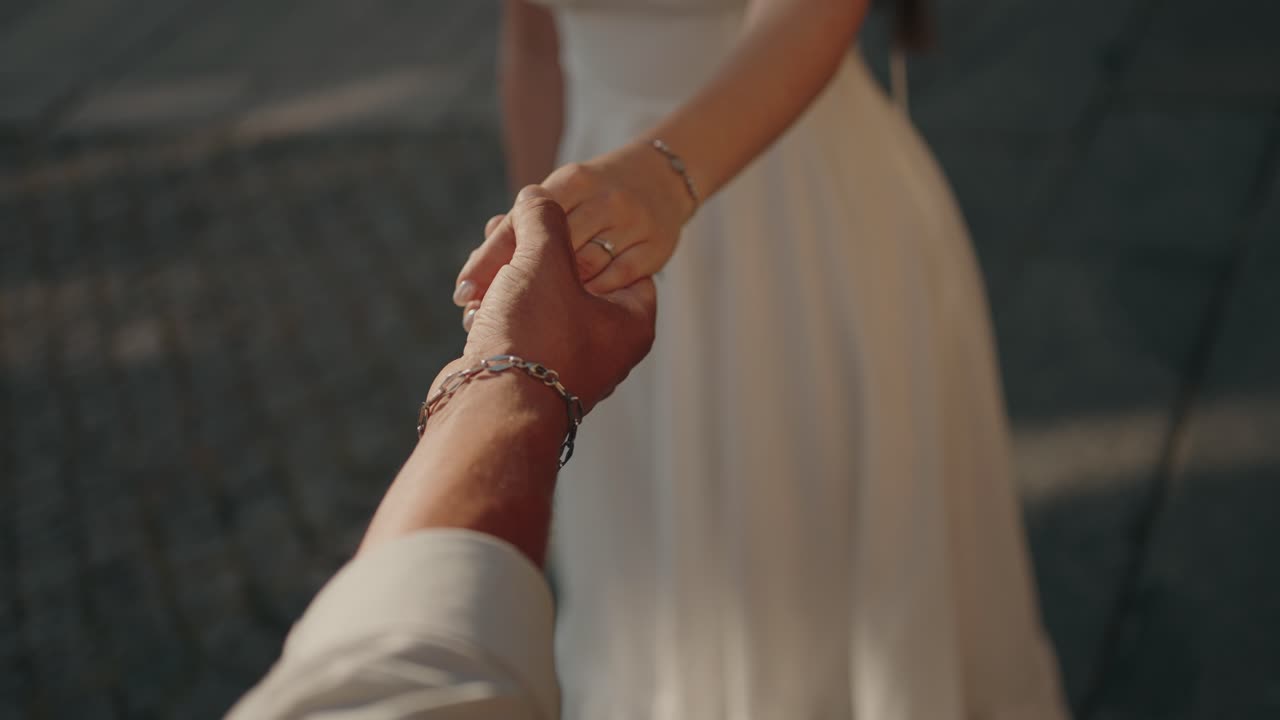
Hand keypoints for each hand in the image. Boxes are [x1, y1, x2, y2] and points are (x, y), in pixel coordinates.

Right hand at [444, 185, 656, 412]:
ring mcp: (567, 364)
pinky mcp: (529, 375)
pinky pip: (518, 329)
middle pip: (574, 278)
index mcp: (631, 323)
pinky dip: (497, 310)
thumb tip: (536, 196)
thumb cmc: (532, 335)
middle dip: (534, 252)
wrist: (489, 410)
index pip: (619, 259)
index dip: (581, 232)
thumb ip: (544, 219)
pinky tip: (473, 299)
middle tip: (504, 231)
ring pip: (540, 302)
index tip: (548, 214)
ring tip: (482, 262)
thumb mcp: (544, 260)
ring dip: (509, 279)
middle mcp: (606, 348)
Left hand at [454, 139, 693, 303]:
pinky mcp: (655, 247)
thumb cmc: (593, 195)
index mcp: (571, 180)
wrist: (661, 177)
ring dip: (550, 297)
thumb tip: (478, 258)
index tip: (462, 290)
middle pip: (551, 248)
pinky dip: (593, 296)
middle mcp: (604, 198)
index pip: (522, 221)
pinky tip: (571, 311)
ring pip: (584, 265)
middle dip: (514, 283)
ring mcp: (633, 222)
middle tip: (483, 313)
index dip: (490, 257)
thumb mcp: (559, 195)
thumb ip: (522, 223)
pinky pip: (618, 280)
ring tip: (517, 320)